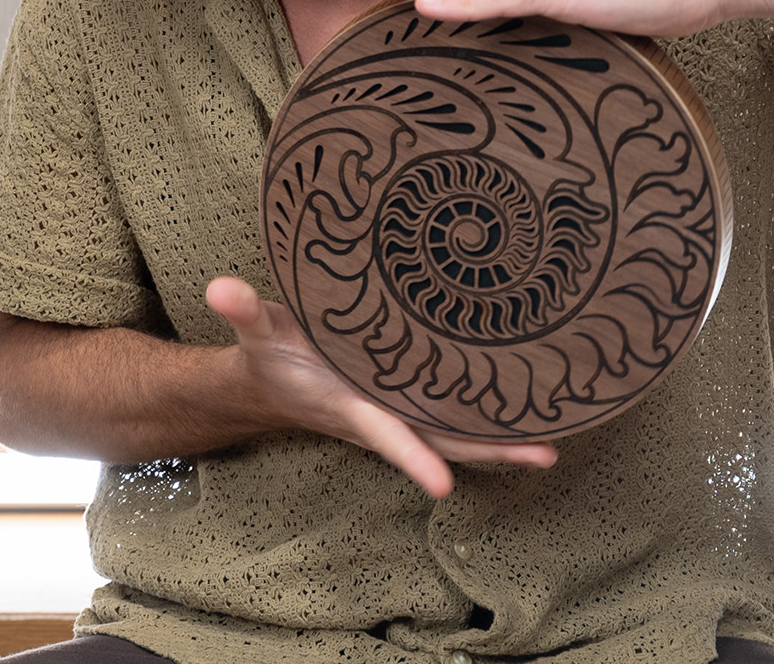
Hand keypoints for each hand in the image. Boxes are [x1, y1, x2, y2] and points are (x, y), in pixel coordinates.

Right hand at [205, 276, 556, 497]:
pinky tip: (526, 417)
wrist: (268, 385)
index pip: (383, 432)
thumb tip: (220, 287)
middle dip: (489, 452)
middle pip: (441, 443)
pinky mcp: (406, 406)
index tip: (440, 486)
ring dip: (500, 444)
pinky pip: (452, 421)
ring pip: (455, 436)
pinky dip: (487, 427)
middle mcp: (380, 416)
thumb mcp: (257, 330)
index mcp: (347, 403)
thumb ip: (244, 310)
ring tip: (553, 446)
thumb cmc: (269, 353)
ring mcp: (397, 414)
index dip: (410, 457)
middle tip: (544, 454)